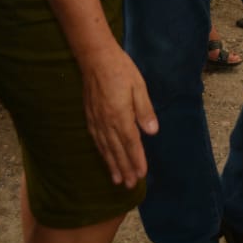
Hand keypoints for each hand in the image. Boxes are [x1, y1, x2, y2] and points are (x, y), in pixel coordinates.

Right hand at [80, 43, 157, 188]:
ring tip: (117, 179)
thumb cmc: (121, 70)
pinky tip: (104, 158)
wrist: (95, 58)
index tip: (141, 175)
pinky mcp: (90, 116)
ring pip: (105, 148)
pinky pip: (96, 140)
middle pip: (117, 150)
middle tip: (130, 185)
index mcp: (120, 115)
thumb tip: (152, 132)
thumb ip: (144, 110)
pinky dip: (101, 152)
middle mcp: (106, 122)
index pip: (130, 143)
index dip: (136, 160)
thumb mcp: (138, 86)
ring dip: (112, 165)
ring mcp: (96, 120)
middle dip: (124, 168)